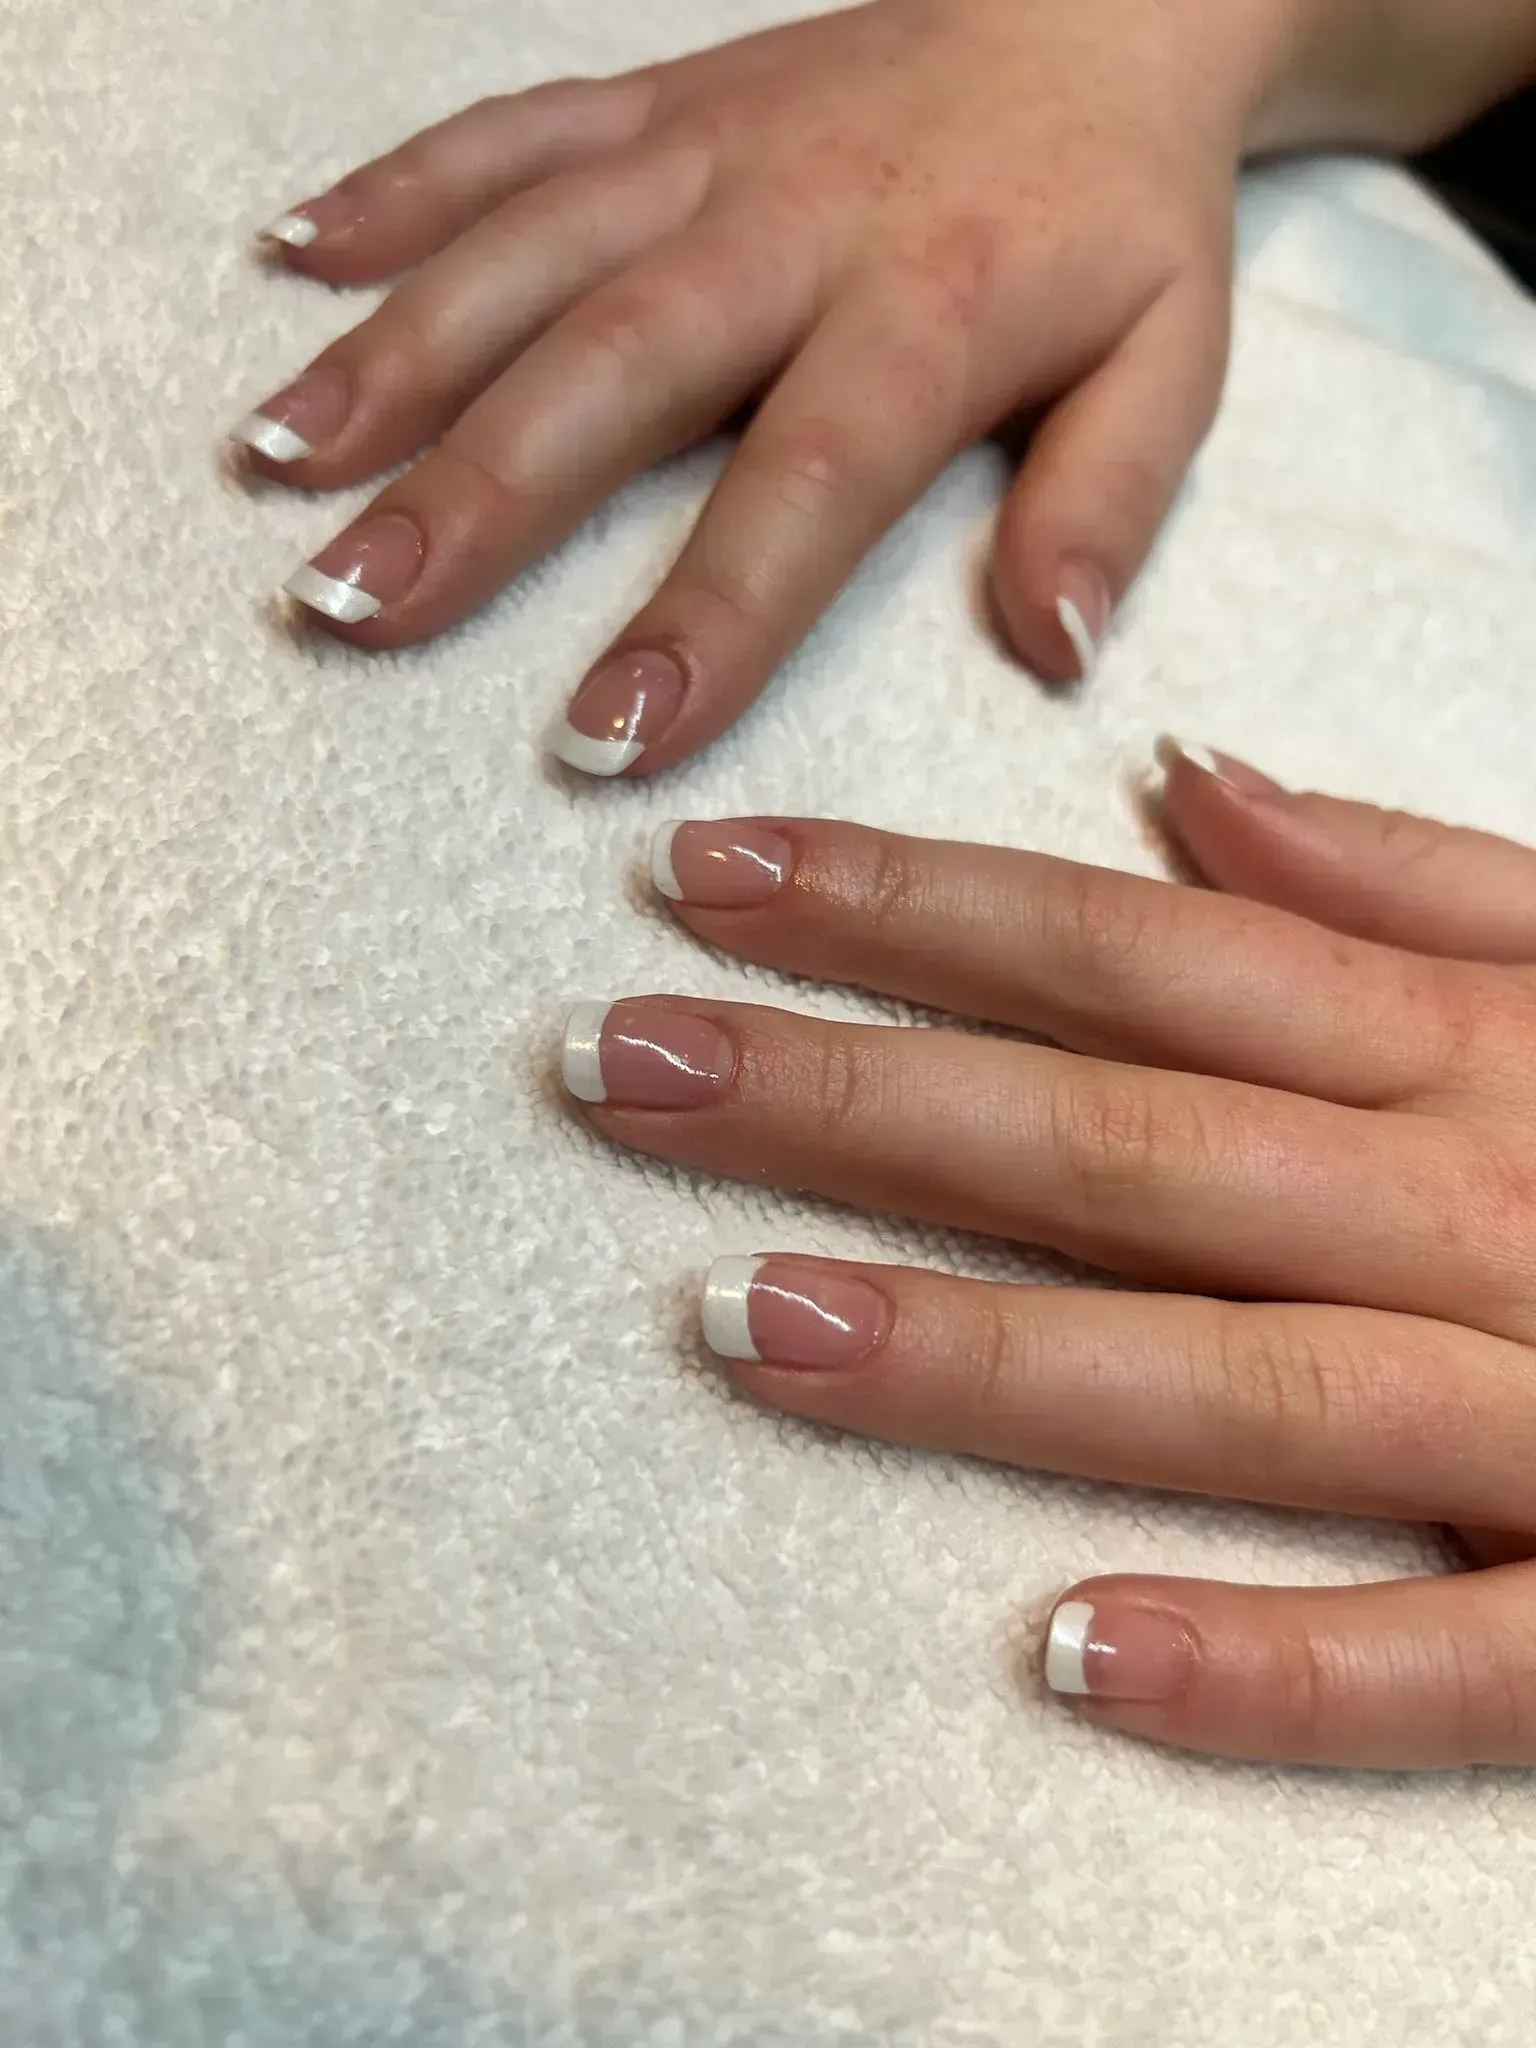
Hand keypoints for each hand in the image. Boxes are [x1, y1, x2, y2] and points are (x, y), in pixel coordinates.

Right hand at [240, 0, 1279, 770]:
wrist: (1097, 4)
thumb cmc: (1119, 214)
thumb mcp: (1177, 357)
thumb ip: (1111, 499)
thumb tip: (1051, 647)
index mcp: (931, 310)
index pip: (805, 480)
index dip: (707, 612)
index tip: (613, 731)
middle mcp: (793, 221)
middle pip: (616, 361)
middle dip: (481, 489)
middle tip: (361, 602)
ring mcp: (708, 148)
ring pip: (529, 246)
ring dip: (396, 352)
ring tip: (284, 463)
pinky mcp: (657, 100)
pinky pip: (512, 130)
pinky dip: (399, 190)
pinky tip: (293, 260)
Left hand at [559, 740, 1535, 1768]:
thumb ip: (1413, 872)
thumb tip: (1188, 779)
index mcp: (1475, 1045)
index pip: (1137, 949)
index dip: (910, 904)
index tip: (706, 878)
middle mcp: (1489, 1201)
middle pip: (1128, 1137)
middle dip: (860, 1093)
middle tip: (620, 1065)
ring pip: (1240, 1375)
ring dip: (985, 1354)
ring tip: (741, 1321)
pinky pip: (1445, 1659)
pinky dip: (1269, 1663)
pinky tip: (1065, 1656)